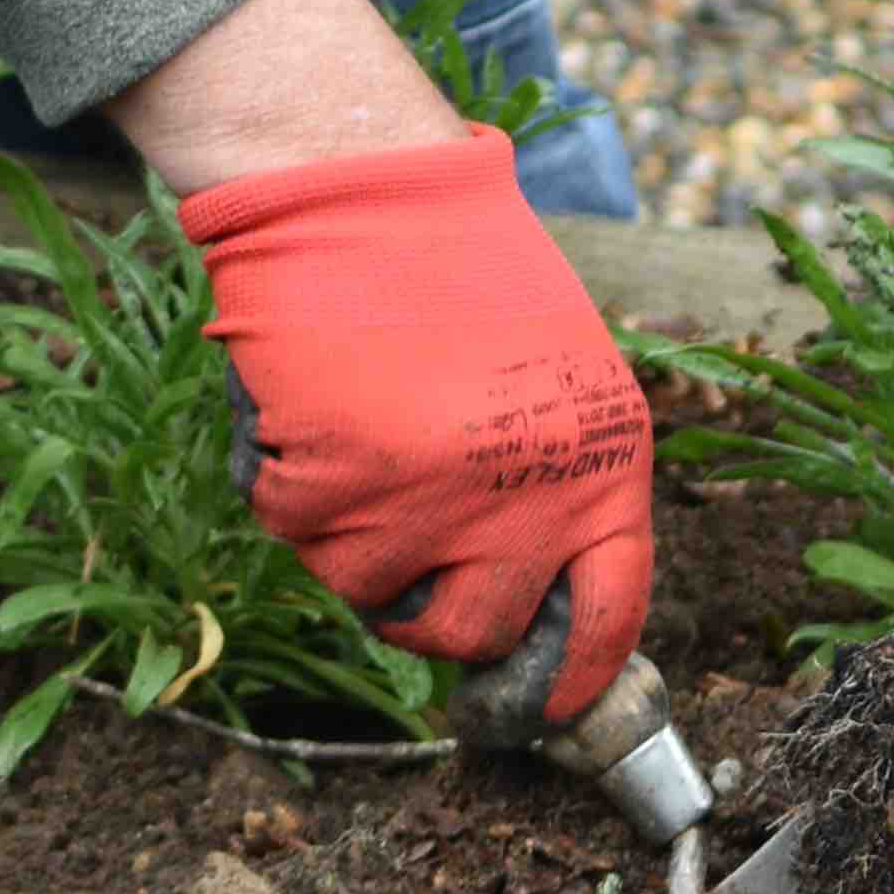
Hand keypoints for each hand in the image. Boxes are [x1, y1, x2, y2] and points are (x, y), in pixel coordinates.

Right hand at [177, 122, 653, 722]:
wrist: (362, 183)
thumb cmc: (459, 264)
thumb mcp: (559, 369)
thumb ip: (559, 481)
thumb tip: (539, 603)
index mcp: (604, 463)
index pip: (607, 616)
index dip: (567, 680)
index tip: (541, 710)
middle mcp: (528, 497)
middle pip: (474, 635)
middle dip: (432, 615)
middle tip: (405, 559)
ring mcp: (430, 500)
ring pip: (370, 591)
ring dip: (350, 532)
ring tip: (355, 430)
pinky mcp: (336, 484)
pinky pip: (296, 532)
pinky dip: (287, 482)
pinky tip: (309, 403)